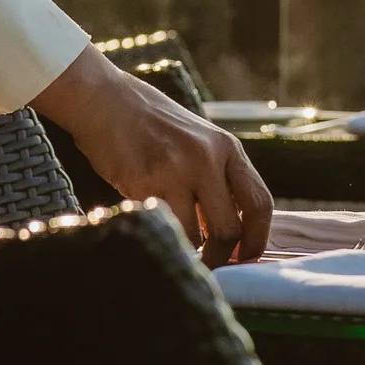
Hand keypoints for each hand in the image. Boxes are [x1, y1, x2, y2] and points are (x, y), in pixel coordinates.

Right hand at [31, 47, 273, 262]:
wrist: (104, 99)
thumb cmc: (150, 124)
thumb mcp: (197, 141)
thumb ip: (216, 178)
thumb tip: (229, 235)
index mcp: (226, 147)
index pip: (260, 203)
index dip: (257, 240)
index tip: (246, 257)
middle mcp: (205, 158)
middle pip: (230, 229)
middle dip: (222, 256)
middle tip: (210, 264)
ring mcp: (174, 171)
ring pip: (194, 237)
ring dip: (187, 250)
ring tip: (178, 247)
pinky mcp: (142, 184)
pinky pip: (161, 227)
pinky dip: (161, 236)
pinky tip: (153, 228)